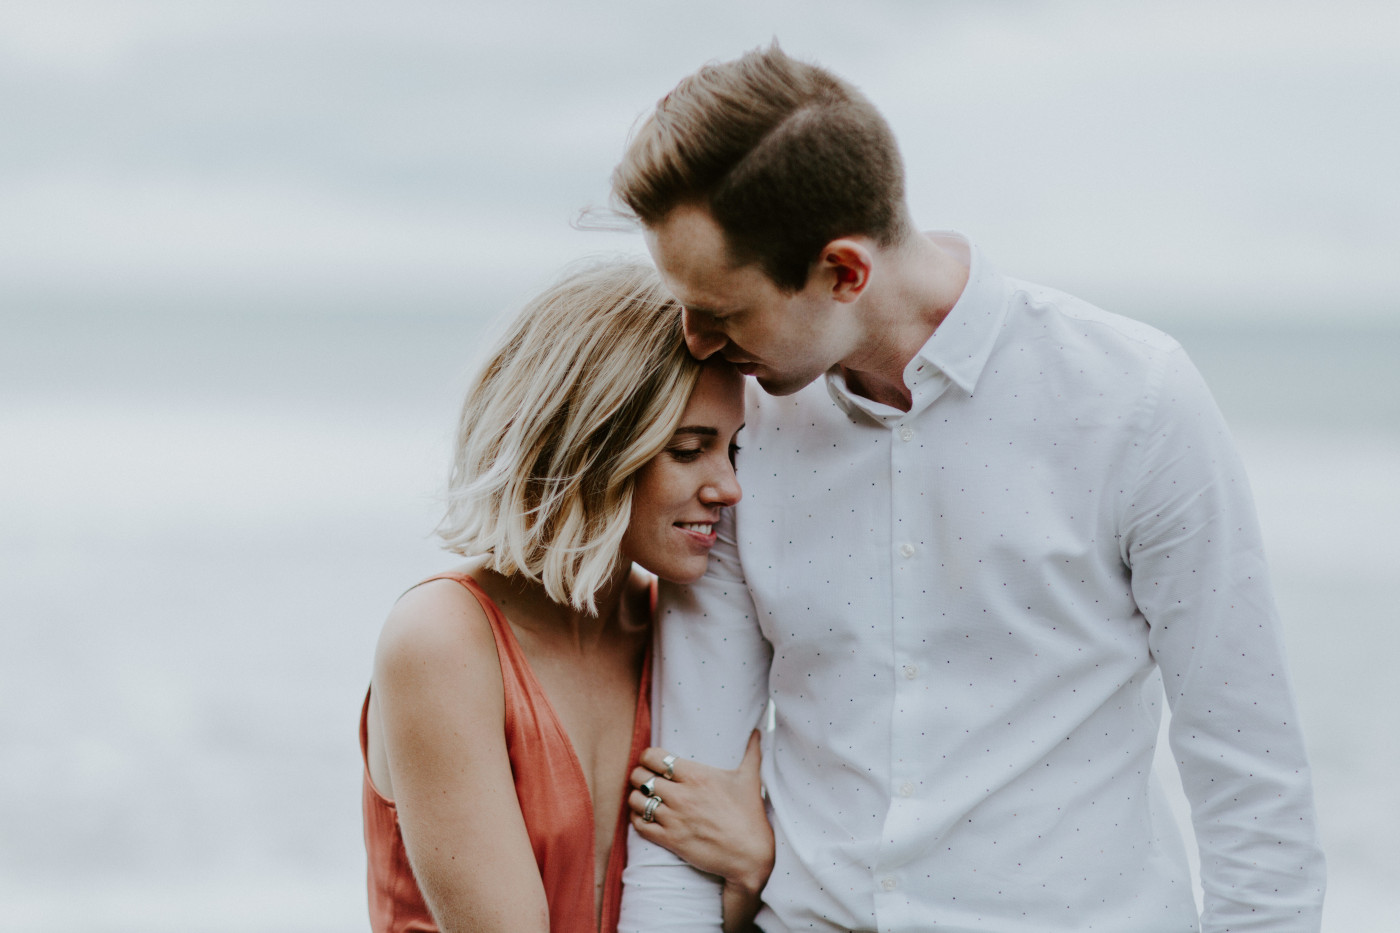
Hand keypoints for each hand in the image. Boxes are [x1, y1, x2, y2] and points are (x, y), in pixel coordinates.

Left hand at [628, 730, 773, 894]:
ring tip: (644, 797)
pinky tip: (645, 816)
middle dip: (639, 776)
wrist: (751, 854)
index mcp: (696, 775)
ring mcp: (674, 818)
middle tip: (644, 779)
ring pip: (636, 800)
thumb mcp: (750, 779)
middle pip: (640, 777)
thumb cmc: (750, 815)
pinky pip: (639, 825)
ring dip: (637, 797)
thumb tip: (758, 733)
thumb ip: (751, 752)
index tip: (650, 761)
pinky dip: (637, 819)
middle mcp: (681, 795)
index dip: (647, 757)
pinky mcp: (670, 840)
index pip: (654, 757)